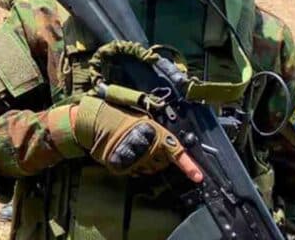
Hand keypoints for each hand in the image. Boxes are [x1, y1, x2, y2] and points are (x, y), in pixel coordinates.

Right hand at [70, 96, 201, 181]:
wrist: (95, 122)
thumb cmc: (118, 116)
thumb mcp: (143, 118)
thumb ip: (157, 133)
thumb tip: (169, 144)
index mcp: (156, 134)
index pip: (177, 153)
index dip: (189, 167)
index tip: (198, 177)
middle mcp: (149, 148)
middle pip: (164, 164)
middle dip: (160, 158)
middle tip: (147, 146)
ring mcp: (136, 159)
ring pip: (150, 170)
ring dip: (147, 163)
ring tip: (135, 148)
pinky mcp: (125, 166)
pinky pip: (136, 172)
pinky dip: (134, 166)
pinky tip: (126, 154)